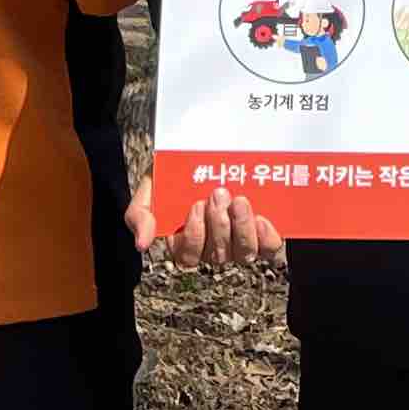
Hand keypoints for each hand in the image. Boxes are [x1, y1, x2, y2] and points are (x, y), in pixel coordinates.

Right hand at [129, 180, 285, 268]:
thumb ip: (140, 215)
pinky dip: (266, 237)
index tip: (195, 205)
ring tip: (240, 201)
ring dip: (242, 228)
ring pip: (243, 253)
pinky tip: (261, 218)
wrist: (199, 153)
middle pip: (218, 254)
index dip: (194, 236)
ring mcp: (238, 242)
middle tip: (219, 194)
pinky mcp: (261, 234)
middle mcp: (213, 248)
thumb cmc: (173, 175)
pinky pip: (268, 248)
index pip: (189, 256)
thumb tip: (142, 244)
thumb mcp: (150, 190)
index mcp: (185, 244)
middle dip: (219, 225)